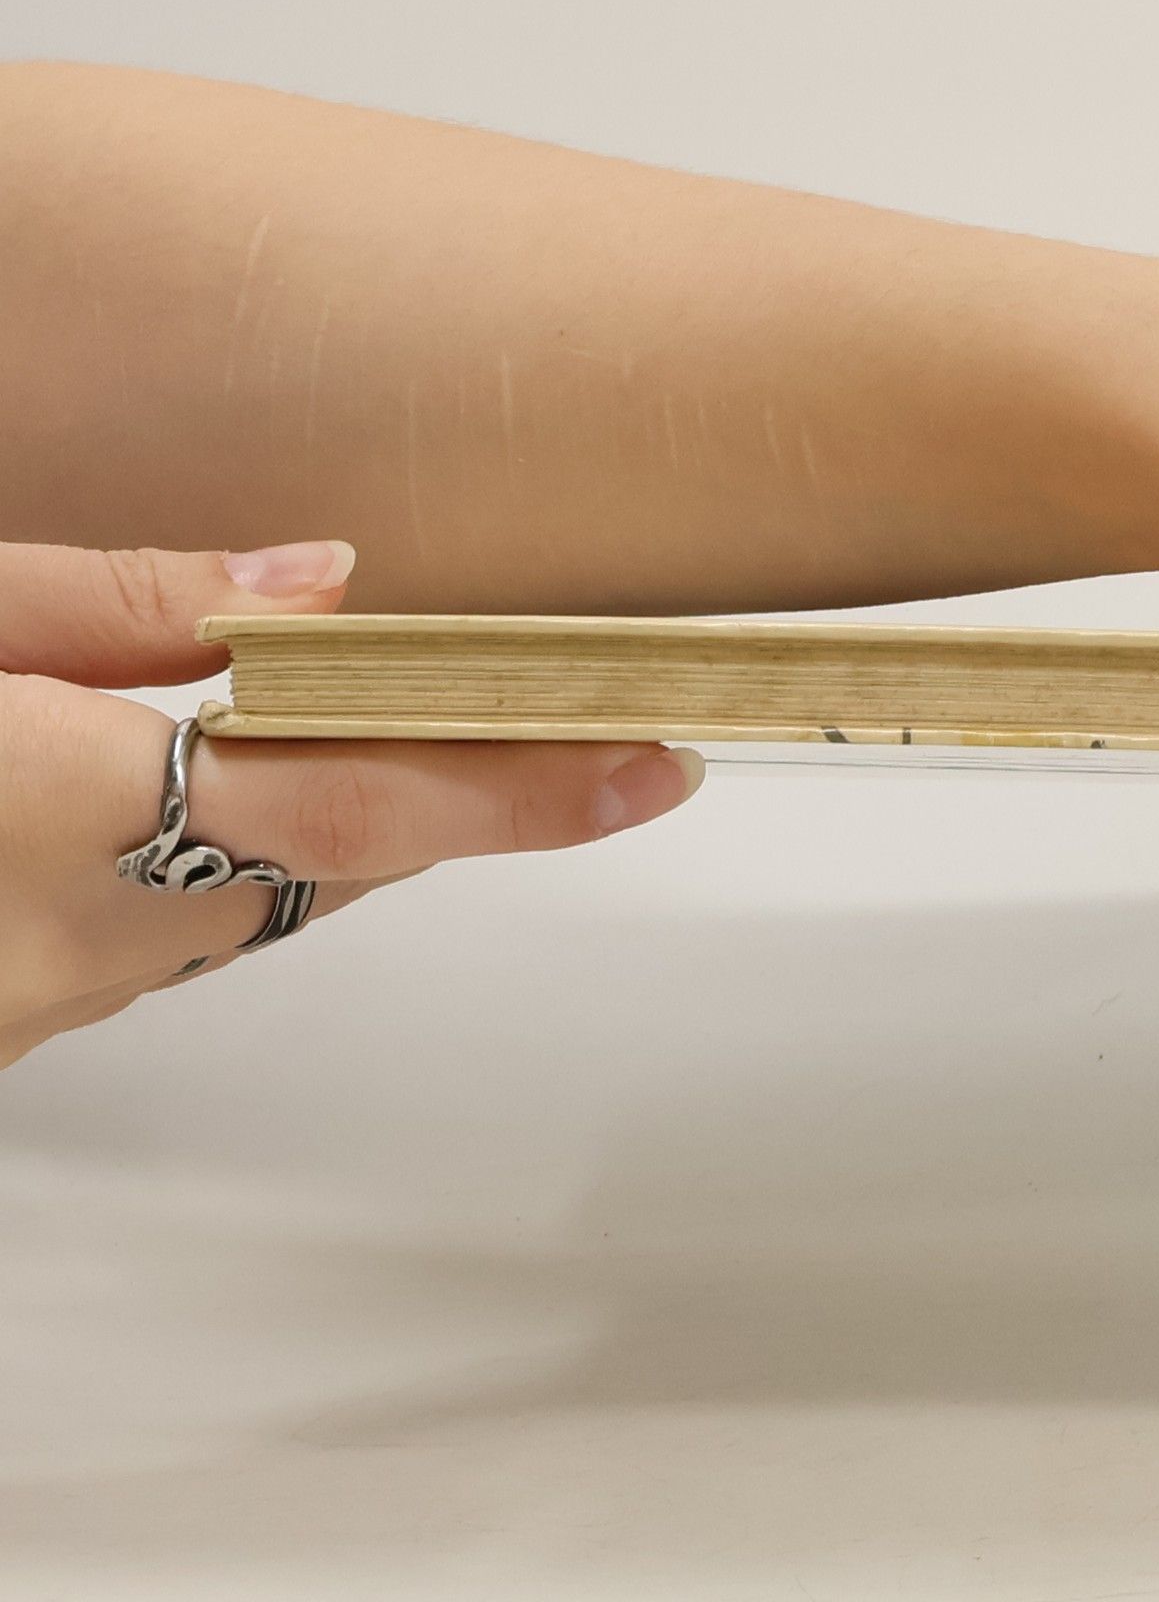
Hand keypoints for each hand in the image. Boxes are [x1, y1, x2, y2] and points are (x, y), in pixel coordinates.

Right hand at [0, 538, 703, 1067]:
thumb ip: (125, 601)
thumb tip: (317, 584)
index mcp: (50, 811)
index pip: (354, 804)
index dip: (524, 790)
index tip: (652, 766)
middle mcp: (68, 939)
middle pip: (333, 858)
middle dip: (441, 784)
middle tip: (556, 713)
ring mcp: (40, 999)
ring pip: (261, 900)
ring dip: (317, 815)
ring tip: (360, 720)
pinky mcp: (13, 1017)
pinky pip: (174, 931)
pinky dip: (212, 857)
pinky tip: (181, 796)